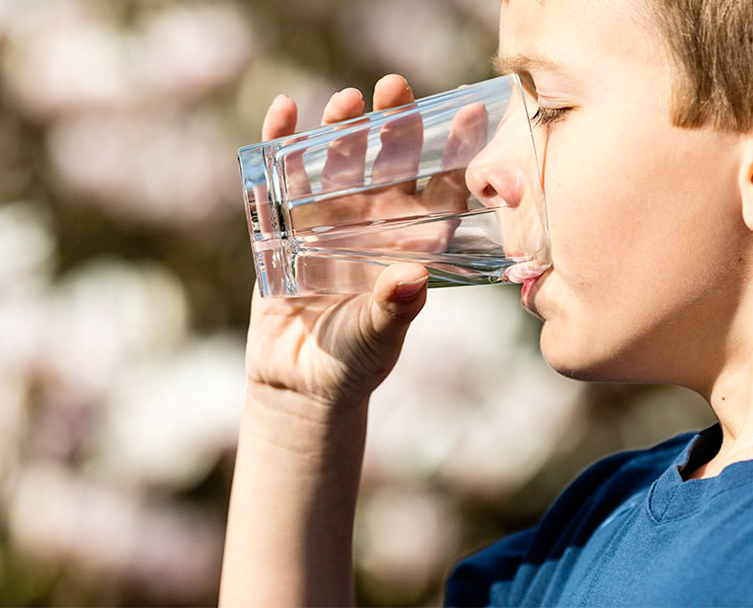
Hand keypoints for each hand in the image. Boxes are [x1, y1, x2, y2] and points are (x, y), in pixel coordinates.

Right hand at [245, 75, 431, 409]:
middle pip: (387, 163)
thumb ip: (393, 310)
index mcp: (410, 244)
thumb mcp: (376, 338)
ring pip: (337, 163)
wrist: (298, 381)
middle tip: (395, 87)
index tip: (472, 115)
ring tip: (346, 100)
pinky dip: (280, 144)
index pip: (440, 192)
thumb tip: (412, 280)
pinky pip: (282, 179)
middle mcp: (374, 224)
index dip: (456, 155)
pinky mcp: (284, 226)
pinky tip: (284, 109)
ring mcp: (328, 220)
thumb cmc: (353, 362)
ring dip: (340, 130)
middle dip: (392, 125)